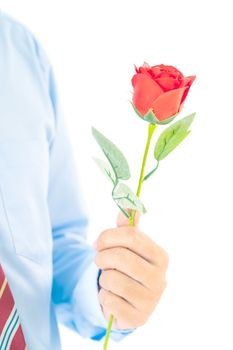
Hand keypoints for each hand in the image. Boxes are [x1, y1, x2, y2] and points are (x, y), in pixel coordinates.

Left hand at [94, 210, 168, 329]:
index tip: (98, 243)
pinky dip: (103, 296)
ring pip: (112, 279)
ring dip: (103, 278)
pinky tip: (112, 296)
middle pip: (121, 257)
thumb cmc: (127, 267)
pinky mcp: (138, 318)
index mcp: (160, 256)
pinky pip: (108, 301)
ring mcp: (151, 301)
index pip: (132, 235)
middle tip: (100, 261)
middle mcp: (160, 278)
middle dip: (102, 257)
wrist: (128, 300)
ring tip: (109, 279)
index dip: (108, 236)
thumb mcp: (128, 245)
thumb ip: (127, 225)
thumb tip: (130, 203)